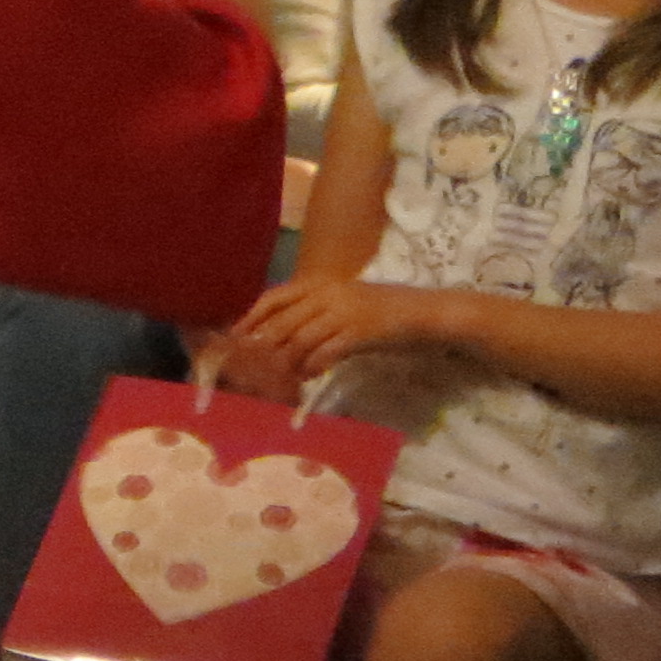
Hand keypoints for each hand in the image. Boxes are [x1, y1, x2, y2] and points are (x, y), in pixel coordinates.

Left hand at [225, 275, 464, 385]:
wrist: (424, 313)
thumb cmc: (380, 310)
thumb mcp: (341, 303)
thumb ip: (311, 313)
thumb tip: (276, 333)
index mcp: (319, 283)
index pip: (274, 297)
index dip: (251, 317)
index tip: (235, 337)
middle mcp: (327, 293)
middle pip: (282, 321)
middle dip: (262, 345)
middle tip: (250, 366)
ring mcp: (344, 311)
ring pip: (300, 338)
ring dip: (286, 360)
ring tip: (279, 376)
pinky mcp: (360, 331)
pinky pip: (326, 351)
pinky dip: (312, 365)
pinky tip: (307, 375)